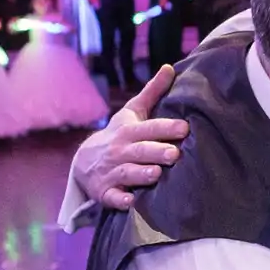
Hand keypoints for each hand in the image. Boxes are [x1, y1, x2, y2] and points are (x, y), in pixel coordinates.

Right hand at [72, 65, 188, 208]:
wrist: (84, 161)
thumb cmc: (119, 135)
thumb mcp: (133, 112)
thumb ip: (153, 92)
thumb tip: (171, 67)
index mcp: (129, 131)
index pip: (149, 128)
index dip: (165, 128)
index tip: (185, 128)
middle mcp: (120, 151)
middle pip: (139, 151)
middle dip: (156, 151)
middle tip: (175, 154)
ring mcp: (111, 172)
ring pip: (127, 173)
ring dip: (140, 174)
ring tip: (156, 174)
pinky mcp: (105, 192)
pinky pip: (111, 197)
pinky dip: (119, 200)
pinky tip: (130, 202)